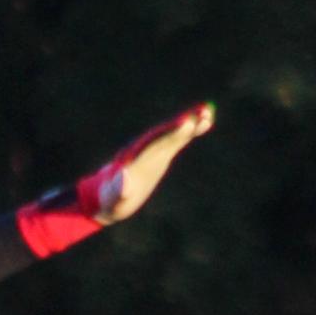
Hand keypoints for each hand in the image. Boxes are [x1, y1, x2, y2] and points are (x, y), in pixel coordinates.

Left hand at [77, 105, 215, 223]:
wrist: (107, 196)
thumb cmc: (110, 200)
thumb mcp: (113, 198)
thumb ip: (119, 189)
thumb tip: (123, 175)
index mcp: (135, 157)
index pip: (154, 141)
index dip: (170, 132)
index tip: (185, 123)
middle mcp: (144, 149)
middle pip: (166, 133)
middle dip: (183, 125)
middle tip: (202, 113)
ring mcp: (153, 151)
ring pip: (173, 134)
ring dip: (190, 124)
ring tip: (208, 116)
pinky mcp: (160, 155)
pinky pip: (177, 140)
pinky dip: (190, 133)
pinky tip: (205, 124)